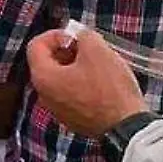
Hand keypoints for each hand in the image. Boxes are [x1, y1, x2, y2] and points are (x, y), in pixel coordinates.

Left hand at [22, 27, 144, 138]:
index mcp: (43, 77)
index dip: (56, 35)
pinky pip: (72, 94)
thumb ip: (84, 36)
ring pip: (61, 79)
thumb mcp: (97, 50)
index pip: (36, 45)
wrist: (126, 126)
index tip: (76, 37)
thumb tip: (81, 37)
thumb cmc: (109, 88)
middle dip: (68, 51)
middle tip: (89, 48)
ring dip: (77, 67)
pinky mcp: (74, 120)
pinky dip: (83, 84)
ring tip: (100, 64)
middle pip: (48, 63)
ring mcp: (58, 110)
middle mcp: (44, 96)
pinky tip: (103, 83)